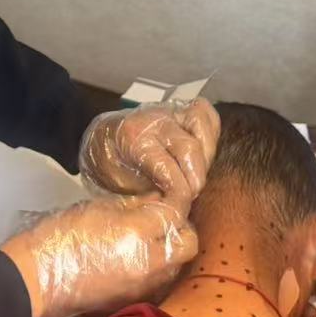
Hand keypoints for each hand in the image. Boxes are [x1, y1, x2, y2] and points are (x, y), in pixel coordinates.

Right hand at [1, 195, 198, 316]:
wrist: (35, 280)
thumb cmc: (59, 235)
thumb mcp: (95, 209)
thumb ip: (132, 204)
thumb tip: (158, 200)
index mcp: (136, 232)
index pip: (175, 213)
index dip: (176, 200)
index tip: (169, 195)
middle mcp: (148, 262)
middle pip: (188, 244)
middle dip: (181, 228)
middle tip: (162, 219)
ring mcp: (143, 286)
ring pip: (177, 266)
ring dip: (170, 250)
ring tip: (150, 239)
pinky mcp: (133, 301)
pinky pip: (159, 282)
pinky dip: (156, 270)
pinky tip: (137, 260)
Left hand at [79, 98, 221, 209]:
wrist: (105, 140)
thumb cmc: (114, 166)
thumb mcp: (123, 185)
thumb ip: (149, 194)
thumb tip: (177, 209)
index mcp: (132, 138)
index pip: (165, 166)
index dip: (179, 189)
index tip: (184, 203)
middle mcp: (153, 119)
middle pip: (188, 147)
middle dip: (195, 176)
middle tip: (193, 194)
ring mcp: (168, 110)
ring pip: (201, 123)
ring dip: (206, 152)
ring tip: (198, 172)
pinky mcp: (181, 107)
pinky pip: (205, 114)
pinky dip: (210, 133)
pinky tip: (203, 153)